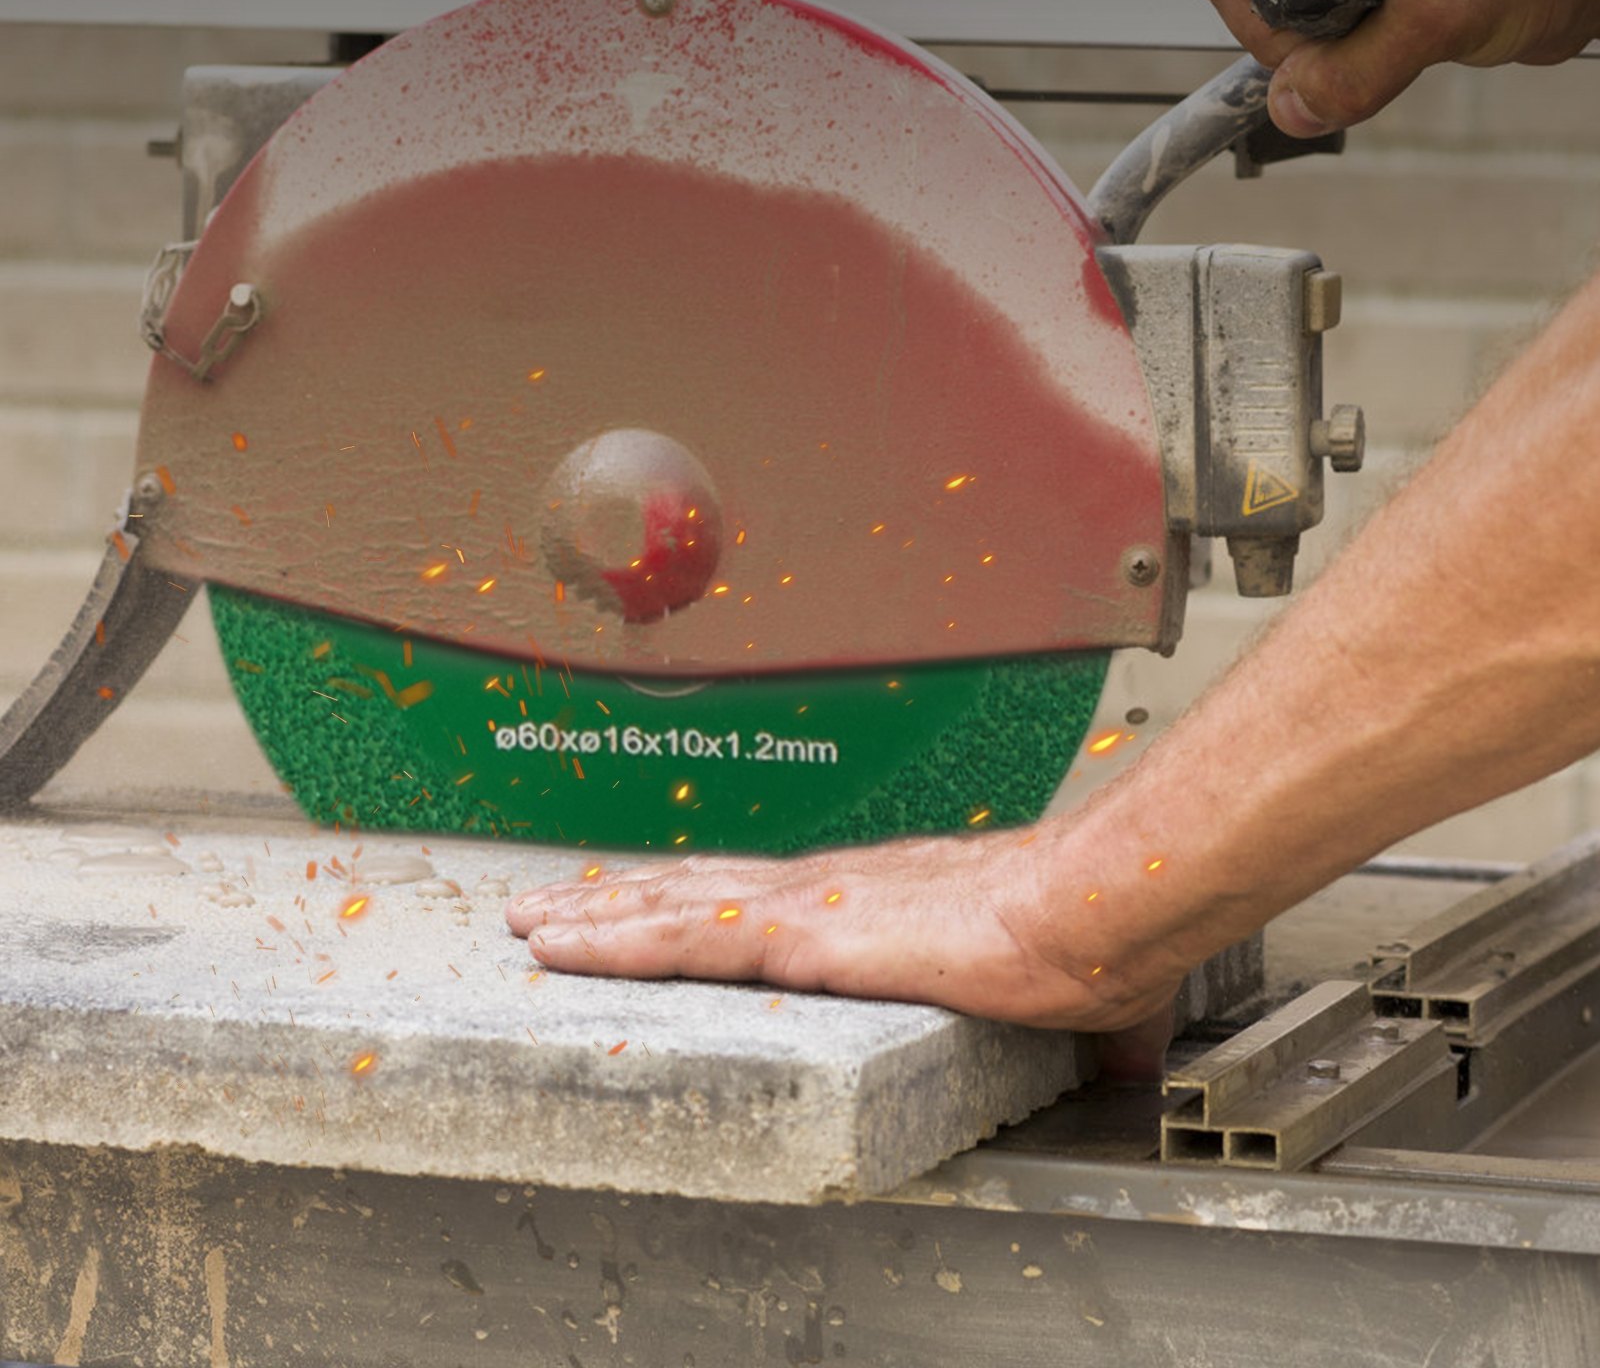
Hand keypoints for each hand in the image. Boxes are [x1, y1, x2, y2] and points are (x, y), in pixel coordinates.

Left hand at [505, 822, 1189, 1036]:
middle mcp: (828, 890)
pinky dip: (618, 941)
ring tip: (534, 926)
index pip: (764, 900)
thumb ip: (1066, 1023)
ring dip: (597, 918)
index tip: (656, 905)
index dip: (702, 902)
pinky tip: (568, 947)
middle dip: (622, 901)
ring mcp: (808, 907)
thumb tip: (1113, 1056)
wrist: (1088, 907)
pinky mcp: (803, 936)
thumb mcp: (1063, 994)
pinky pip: (684, 937)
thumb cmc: (1079, 935)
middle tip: (555, 907)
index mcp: (876, 902)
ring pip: (673, 908)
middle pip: (698, 890)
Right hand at [1194, 0, 1599, 134]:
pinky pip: (1320, 19)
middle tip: (1371, 35)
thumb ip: (1352, 73)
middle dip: (1301, 37)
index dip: (1266, 27)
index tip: (1323, 49)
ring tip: (1397, 27)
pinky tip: (1398, 31)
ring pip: (1284, 12)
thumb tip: (1290, 111)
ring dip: (1330, 44)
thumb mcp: (1436, 14)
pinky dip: (1350, 45)